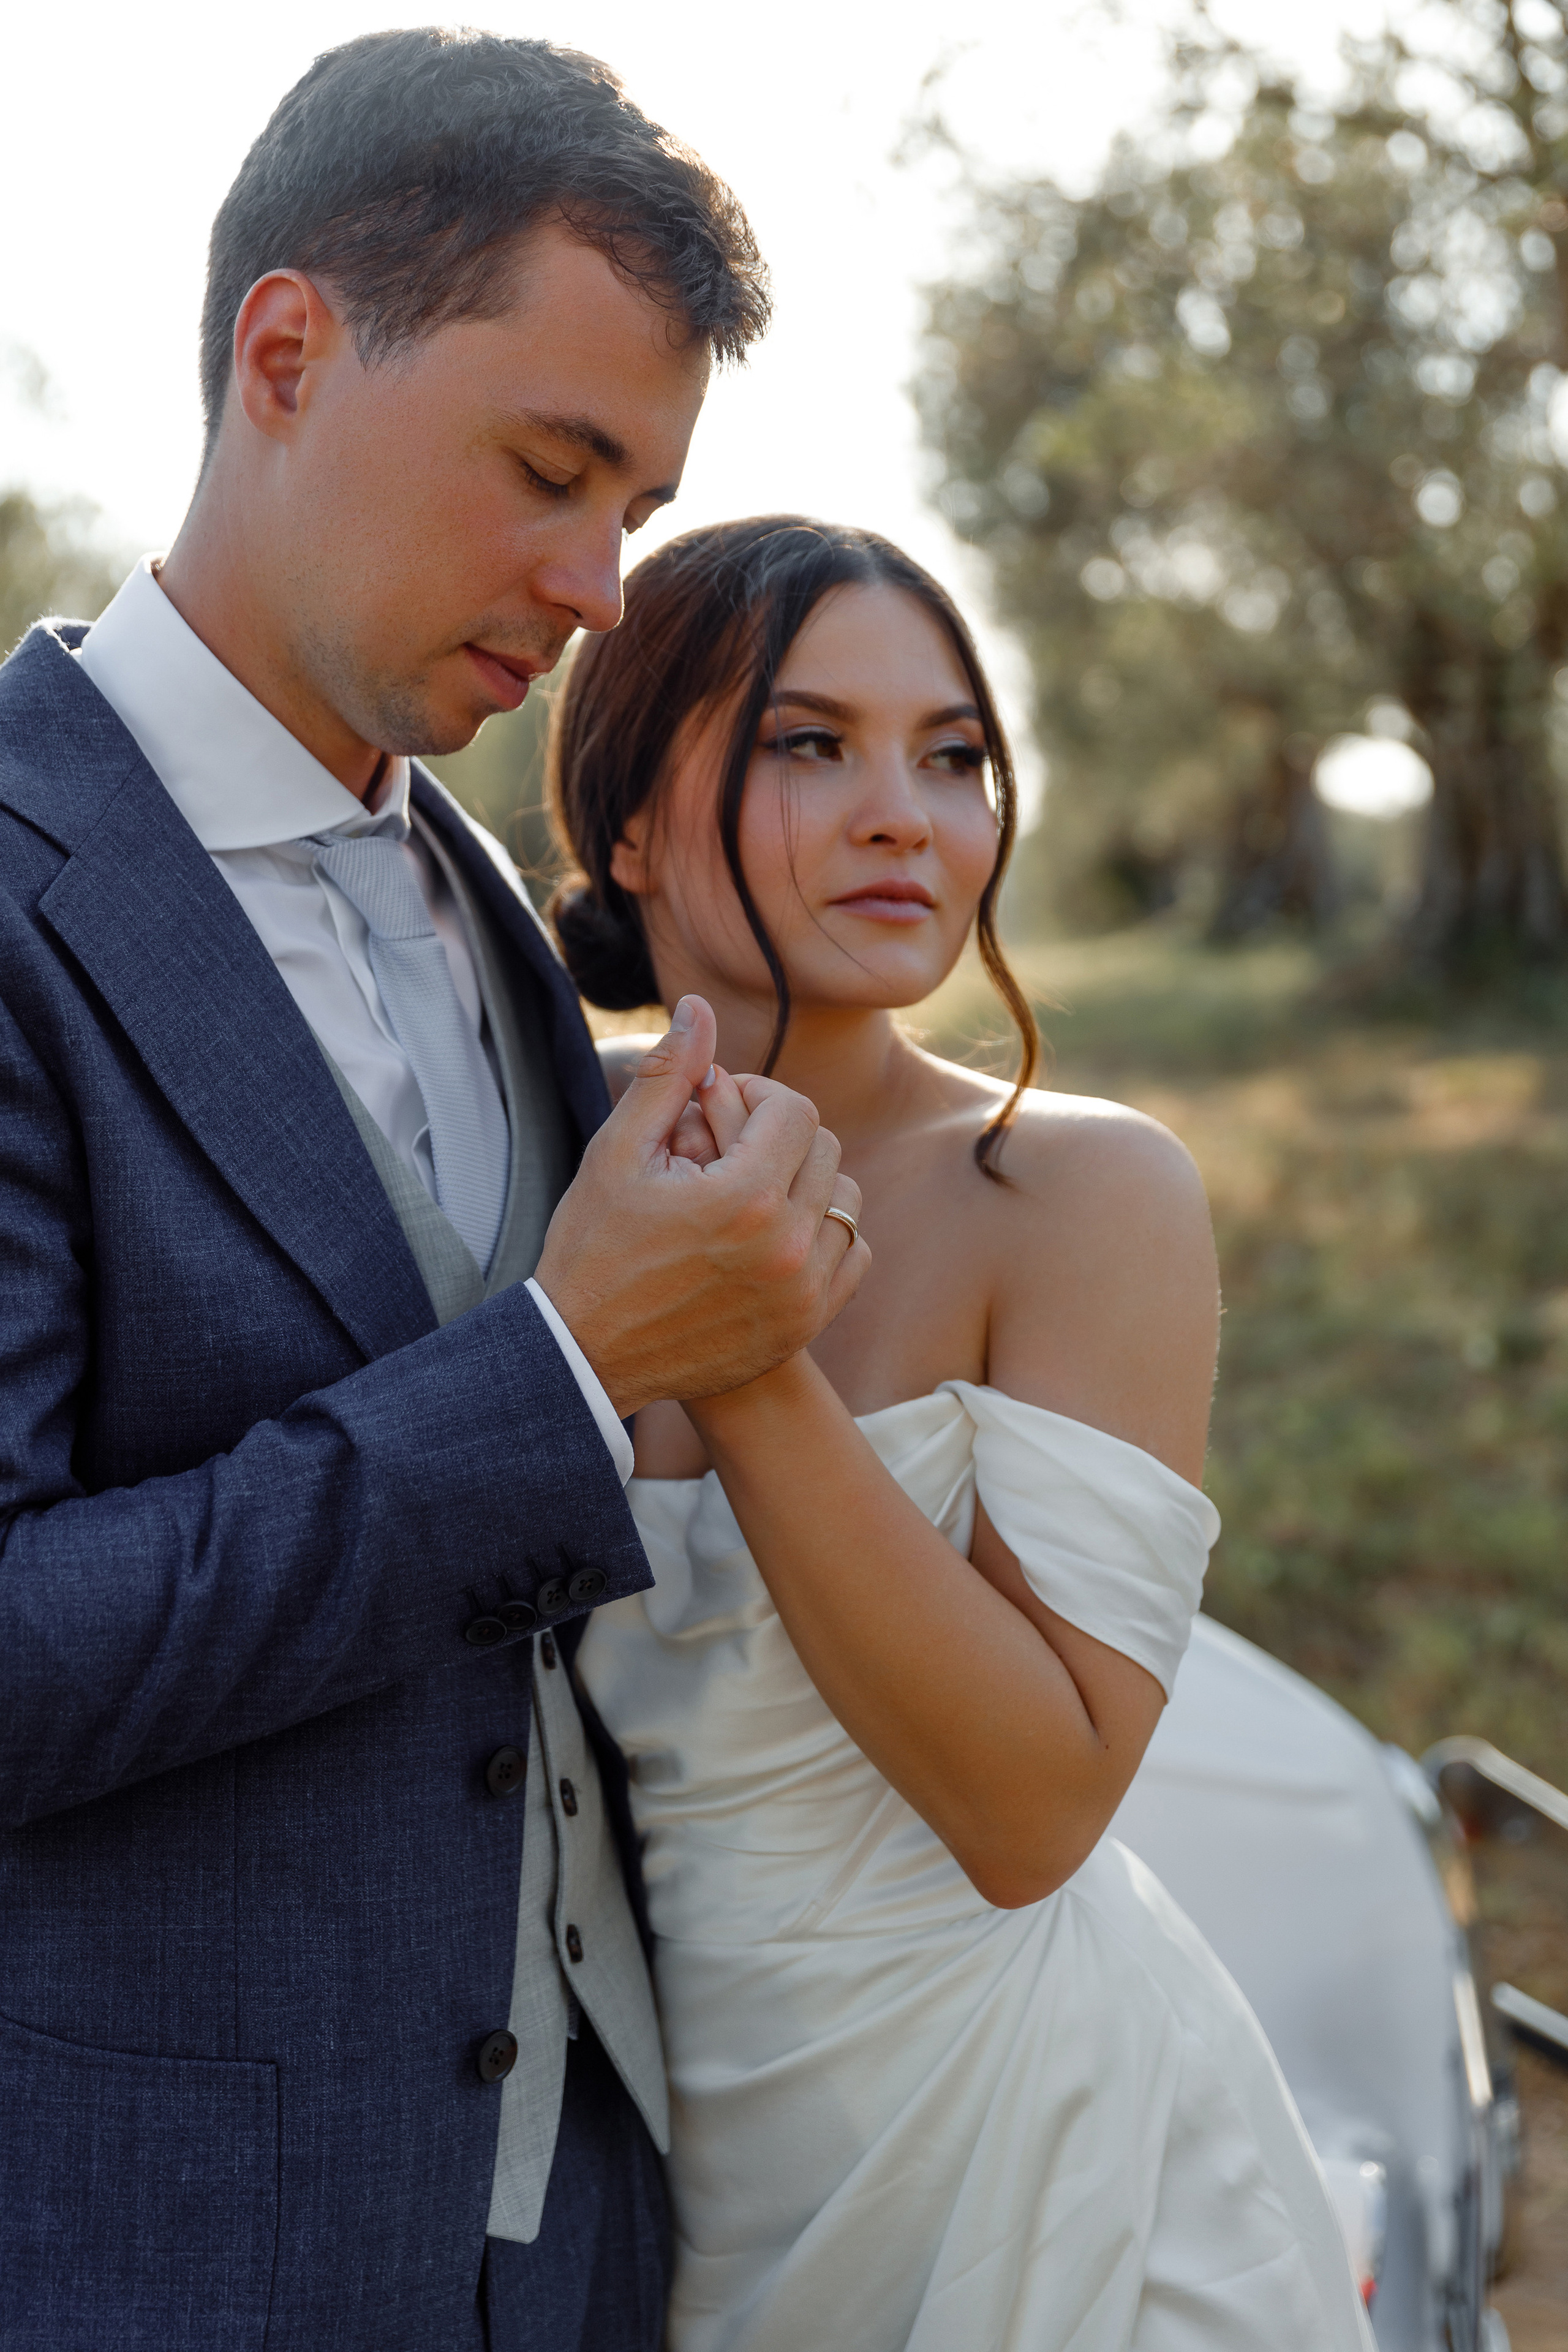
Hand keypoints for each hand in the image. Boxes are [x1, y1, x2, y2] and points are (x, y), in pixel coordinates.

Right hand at [533, 997, 867, 1415]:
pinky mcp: (806, 1325)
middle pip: (824, 1149)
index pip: (796, 1110)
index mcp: (744, 1195)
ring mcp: (802, 1292)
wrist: (587, 1356)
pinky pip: (853, 1255)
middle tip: (727, 1150)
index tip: (718, 1110)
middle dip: (778, 1136)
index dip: (756, 1097)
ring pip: (845, 1201)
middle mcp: (786, 1245)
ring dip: (805, 1184)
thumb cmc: (594, 1248)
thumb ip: (668, 1076)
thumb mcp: (617, 1153)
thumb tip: (698, 1006)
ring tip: (750, 1191)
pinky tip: (774, 1236)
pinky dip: (823, 1237)